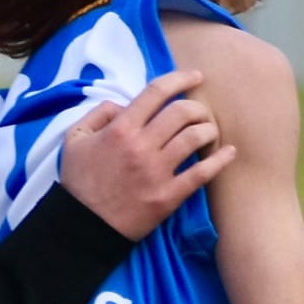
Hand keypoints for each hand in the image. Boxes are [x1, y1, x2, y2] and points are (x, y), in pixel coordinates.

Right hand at [59, 71, 233, 243]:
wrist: (83, 227)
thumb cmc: (79, 182)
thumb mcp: (74, 139)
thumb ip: (98, 113)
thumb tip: (124, 104)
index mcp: (120, 129)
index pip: (156, 92)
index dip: (180, 78)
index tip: (195, 76)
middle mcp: (141, 146)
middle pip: (181, 112)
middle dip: (197, 106)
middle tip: (201, 110)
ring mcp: (157, 172)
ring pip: (194, 138)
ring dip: (208, 129)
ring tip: (209, 130)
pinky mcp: (168, 196)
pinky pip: (201, 174)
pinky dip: (220, 160)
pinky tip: (229, 152)